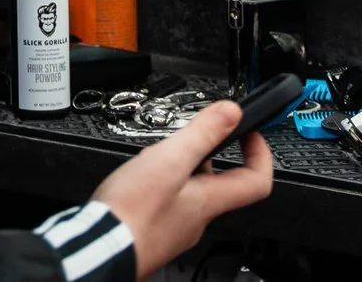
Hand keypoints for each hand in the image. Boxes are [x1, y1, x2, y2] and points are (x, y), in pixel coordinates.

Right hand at [90, 100, 272, 276]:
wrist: (101, 247)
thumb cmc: (132, 212)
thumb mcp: (169, 161)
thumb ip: (202, 134)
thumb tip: (231, 113)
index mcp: (209, 201)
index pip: (256, 181)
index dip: (260, 153)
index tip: (250, 133)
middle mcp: (197, 218)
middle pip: (220, 184)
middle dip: (211, 154)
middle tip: (197, 135)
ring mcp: (176, 227)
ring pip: (192, 192)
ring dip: (182, 168)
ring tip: (159, 154)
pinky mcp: (154, 231)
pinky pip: (169, 203)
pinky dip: (162, 185)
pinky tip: (140, 179)